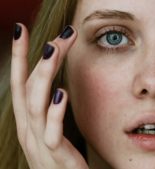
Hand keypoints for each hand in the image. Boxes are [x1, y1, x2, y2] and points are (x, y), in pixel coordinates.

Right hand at [11, 23, 88, 168]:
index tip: (21, 30)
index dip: (19, 56)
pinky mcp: (55, 155)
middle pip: (28, 86)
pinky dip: (54, 112)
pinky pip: (52, 132)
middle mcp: (28, 128)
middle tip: (59, 35)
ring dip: (43, 75)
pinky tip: (61, 93)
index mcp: (28, 120)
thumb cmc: (58, 156)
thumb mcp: (50, 129)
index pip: (20, 82)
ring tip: (53, 50)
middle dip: (39, 58)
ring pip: (35, 104)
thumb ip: (50, 108)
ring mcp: (38, 142)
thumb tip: (56, 84)